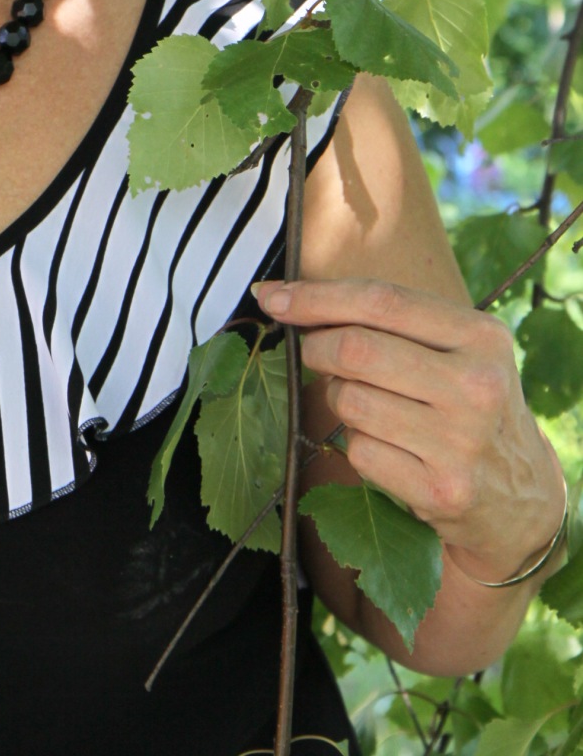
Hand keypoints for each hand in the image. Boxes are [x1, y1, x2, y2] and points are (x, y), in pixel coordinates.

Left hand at [253, 277, 565, 585]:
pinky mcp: (442, 490)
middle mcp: (477, 386)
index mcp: (481, 337)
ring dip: (339, 399)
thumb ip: (388, 319)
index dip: (316, 297)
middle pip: (355, 350)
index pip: (381, 301)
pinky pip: (359, 451)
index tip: (271, 296)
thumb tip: (282, 298)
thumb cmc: (465, 403)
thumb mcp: (456, 349)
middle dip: (316, 348)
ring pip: (350, 401)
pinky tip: (390, 449)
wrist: (520, 496)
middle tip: (314, 354)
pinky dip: (358, 445)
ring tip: (369, 405)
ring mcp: (462, 442)